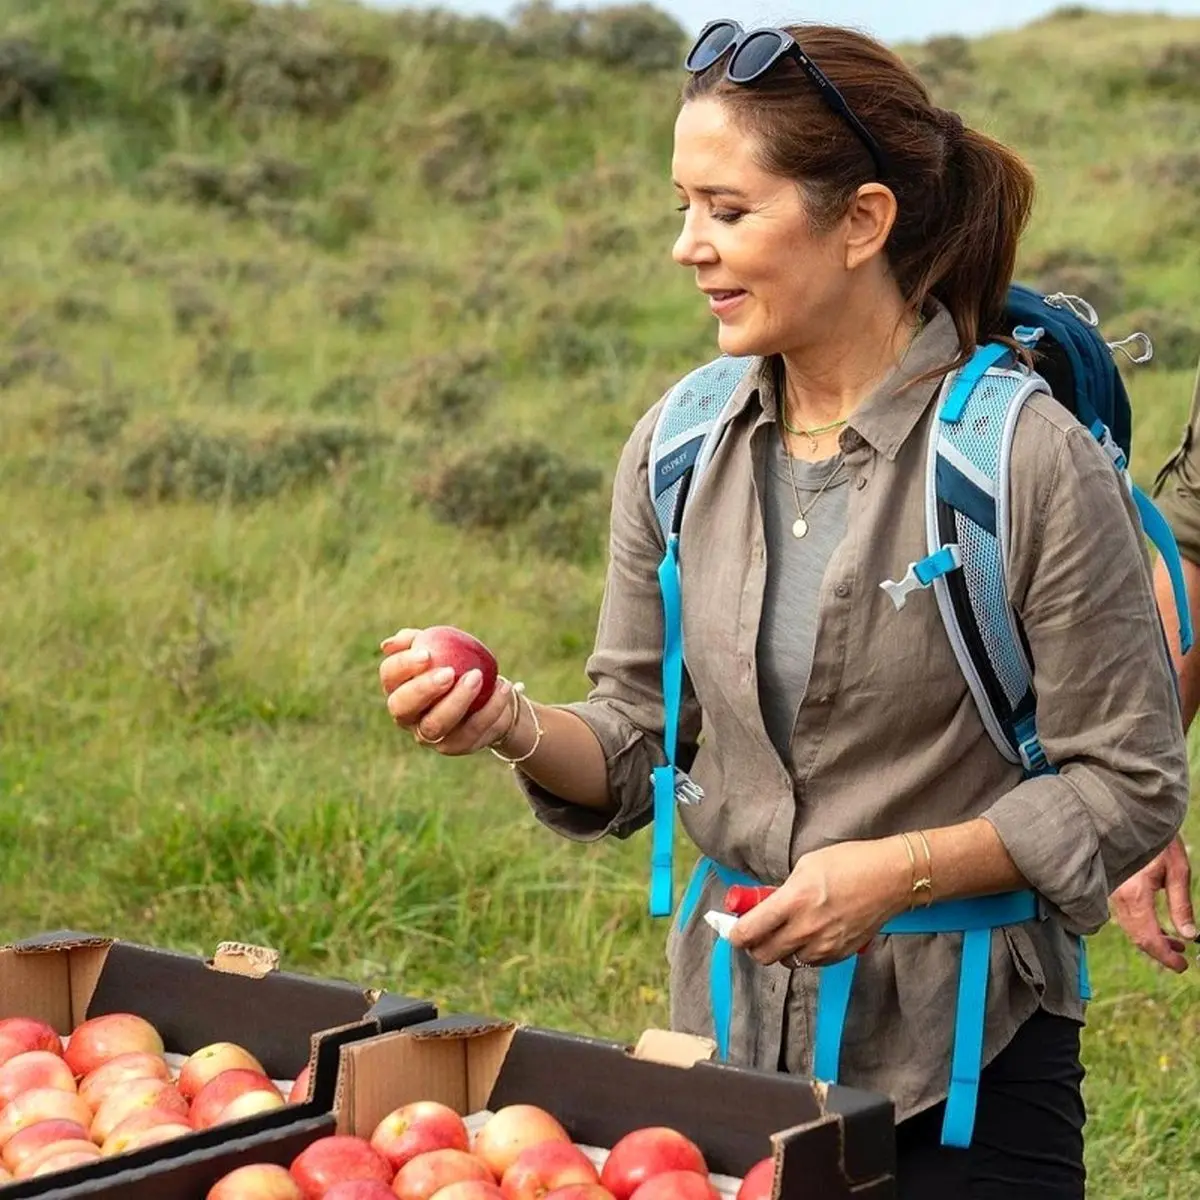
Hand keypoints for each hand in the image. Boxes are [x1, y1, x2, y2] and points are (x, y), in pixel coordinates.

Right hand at [379, 628, 517, 755]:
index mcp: (398, 687)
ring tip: (477, 676)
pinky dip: (490, 708)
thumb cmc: (459, 665)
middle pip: (402, 707)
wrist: (488, 696)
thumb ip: (421, 640)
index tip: (427, 653)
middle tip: (449, 672)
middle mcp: (407, 716)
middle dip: (423, 688)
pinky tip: (503, 687)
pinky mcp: (455, 746)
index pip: (389, 676)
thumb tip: (390, 644)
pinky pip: (471, 730)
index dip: (403, 665)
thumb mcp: (444, 647)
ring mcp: (429, 735)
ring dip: (457, 700)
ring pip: (435, 725)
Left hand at [729, 838, 909, 966]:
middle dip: (753, 945)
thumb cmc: (849, 864)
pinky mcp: (839, 954)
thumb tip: (765, 905)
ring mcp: (824, 945)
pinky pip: (809, 963)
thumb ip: (783, 890)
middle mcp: (806, 928)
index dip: (735, 934)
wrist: (890, 878)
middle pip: (762, 954)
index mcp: (793, 901)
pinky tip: (808, 935)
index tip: (733, 929)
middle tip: (755, 932)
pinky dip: (802, 953)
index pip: (749, 930)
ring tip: (785, 931)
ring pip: (785, 961)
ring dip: (779, 950)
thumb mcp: (806, 866)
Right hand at [1110, 835, 1195, 972]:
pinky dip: (1143, 927)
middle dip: (1160, 951)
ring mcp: (1112, 892)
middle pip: (1136, 936)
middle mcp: (1118, 896)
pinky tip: (1161, 927)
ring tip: (1177, 943)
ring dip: (1153, 939)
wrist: (1130, 816)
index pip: (1148, 937)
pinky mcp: (1113, 887)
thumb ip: (1181, 906)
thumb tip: (1190, 936)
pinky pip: (1126, 916)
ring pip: (1130, 927)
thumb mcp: (1178, 871)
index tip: (1183, 965)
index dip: (1165, 956)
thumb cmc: (1158, 841)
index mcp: (1135, 894)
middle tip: (1182, 960)